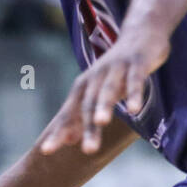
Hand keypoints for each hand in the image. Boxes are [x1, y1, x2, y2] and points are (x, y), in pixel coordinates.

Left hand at [40, 27, 169, 155]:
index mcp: (83, 88)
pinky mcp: (136, 64)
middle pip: (88, 106)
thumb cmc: (116, 70)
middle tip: (87, 150)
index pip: (68, 114)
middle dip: (87, 128)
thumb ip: (82, 116)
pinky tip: (134, 109)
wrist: (140, 34)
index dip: (58, 132)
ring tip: (100, 123)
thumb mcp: (98, 93)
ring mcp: (115, 70)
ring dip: (104, 106)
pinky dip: (133, 94)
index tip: (46, 152)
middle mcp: (94, 78)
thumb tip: (68, 141)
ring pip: (107, 91)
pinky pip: (134, 81)